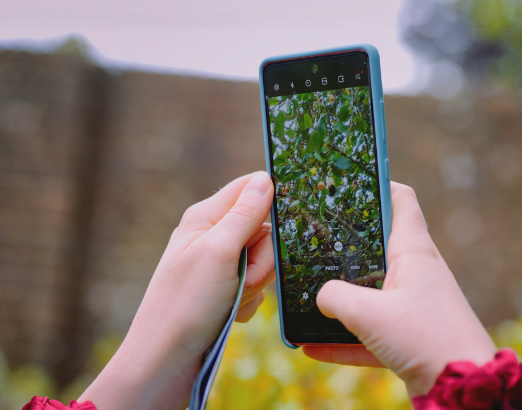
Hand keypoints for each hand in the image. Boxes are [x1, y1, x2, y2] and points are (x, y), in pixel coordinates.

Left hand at [80, 172, 274, 409]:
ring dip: (255, 282)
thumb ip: (245, 213)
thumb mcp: (219, 252)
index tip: (269, 234)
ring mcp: (218, 263)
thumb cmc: (185, 304)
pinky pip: (254, 285)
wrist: (165, 360)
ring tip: (231, 298)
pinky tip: (230, 312)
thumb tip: (265, 177)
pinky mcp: (224, 288)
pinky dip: (249, 300)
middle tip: (241, 278)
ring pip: (262, 260)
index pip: (250, 188)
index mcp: (205, 217)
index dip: (269, 206)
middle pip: (263, 229)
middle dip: (262, 258)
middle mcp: (211, 235)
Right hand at [304, 182, 495, 395]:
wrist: (465, 391)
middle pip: (377, 246)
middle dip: (346, 246)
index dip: (378, 185)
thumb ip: (335, 297)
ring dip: (341, 299)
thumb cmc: (426, 339)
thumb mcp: (369, 313)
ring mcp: (413, 305)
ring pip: (370, 292)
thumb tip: (320, 296)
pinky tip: (312, 347)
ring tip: (306, 298)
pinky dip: (344, 339)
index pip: (401, 200)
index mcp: (413, 251)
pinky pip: (370, 332)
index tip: (350, 182)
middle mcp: (415, 272)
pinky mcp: (410, 336)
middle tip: (313, 241)